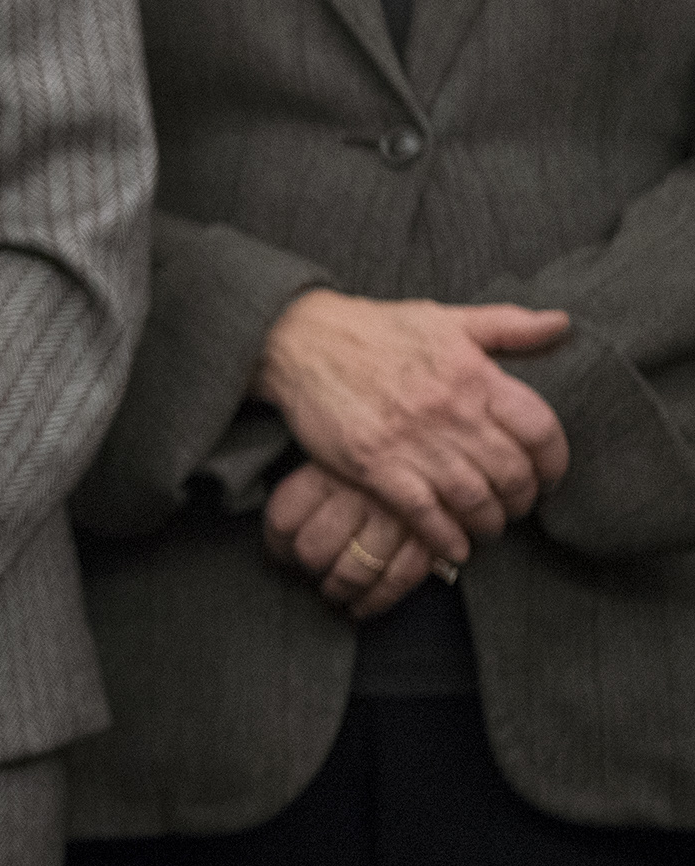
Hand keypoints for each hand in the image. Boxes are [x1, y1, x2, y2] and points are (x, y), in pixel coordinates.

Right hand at [254, 290, 569, 563]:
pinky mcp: (374, 467)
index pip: (540, 430)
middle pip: (511, 473)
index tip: (550, 476)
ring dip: (489, 523)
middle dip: (523, 500)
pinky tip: (454, 547)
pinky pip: (423, 514)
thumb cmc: (376, 330)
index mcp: (475, 375)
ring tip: (488, 527)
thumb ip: (509, 325)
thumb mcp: (447, 318)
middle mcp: (450, 411)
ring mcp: (412, 442)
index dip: (555, 463)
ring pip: (473, 499)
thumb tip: (562, 324)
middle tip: (518, 507)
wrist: (302, 342)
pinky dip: (445, 538)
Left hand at [265, 462, 434, 620]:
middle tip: (312, 570)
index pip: (283, 522)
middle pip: (313, 552)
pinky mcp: (429, 539)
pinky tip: (361, 607)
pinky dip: (375, 602)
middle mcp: (359, 494)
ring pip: (351, 573)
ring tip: (335, 591)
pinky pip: (395, 582)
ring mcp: (395, 519)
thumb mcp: (336, 456)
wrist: (442, 448)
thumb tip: (281, 540)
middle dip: (308, 570)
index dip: (277, 547)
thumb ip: (309, 492)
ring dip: (339, 590)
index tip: (281, 554)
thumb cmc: (380, 457)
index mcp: (327, 471)